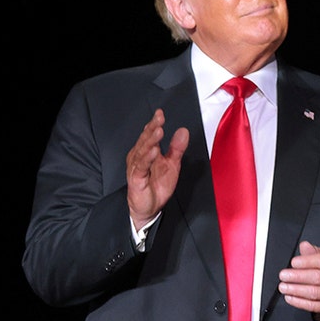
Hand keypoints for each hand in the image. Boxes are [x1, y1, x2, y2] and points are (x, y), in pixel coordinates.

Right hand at [127, 109, 187, 226]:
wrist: (149, 208)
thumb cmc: (157, 185)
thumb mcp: (172, 164)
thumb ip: (177, 148)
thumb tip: (183, 130)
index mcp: (146, 152)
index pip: (150, 135)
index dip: (154, 123)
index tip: (160, 113)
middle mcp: (139, 157)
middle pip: (145, 140)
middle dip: (152, 128)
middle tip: (159, 118)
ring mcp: (137, 168)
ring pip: (143, 151)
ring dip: (150, 141)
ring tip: (158, 131)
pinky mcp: (136, 179)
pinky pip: (142, 167)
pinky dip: (148, 158)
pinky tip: (154, 151)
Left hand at [279, 241, 319, 320]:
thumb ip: (314, 253)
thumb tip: (305, 246)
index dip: (307, 262)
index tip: (294, 262)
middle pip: (317, 277)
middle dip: (298, 276)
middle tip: (284, 275)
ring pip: (315, 292)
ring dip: (296, 290)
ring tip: (284, 287)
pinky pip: (315, 306)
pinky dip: (300, 303)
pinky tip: (290, 298)